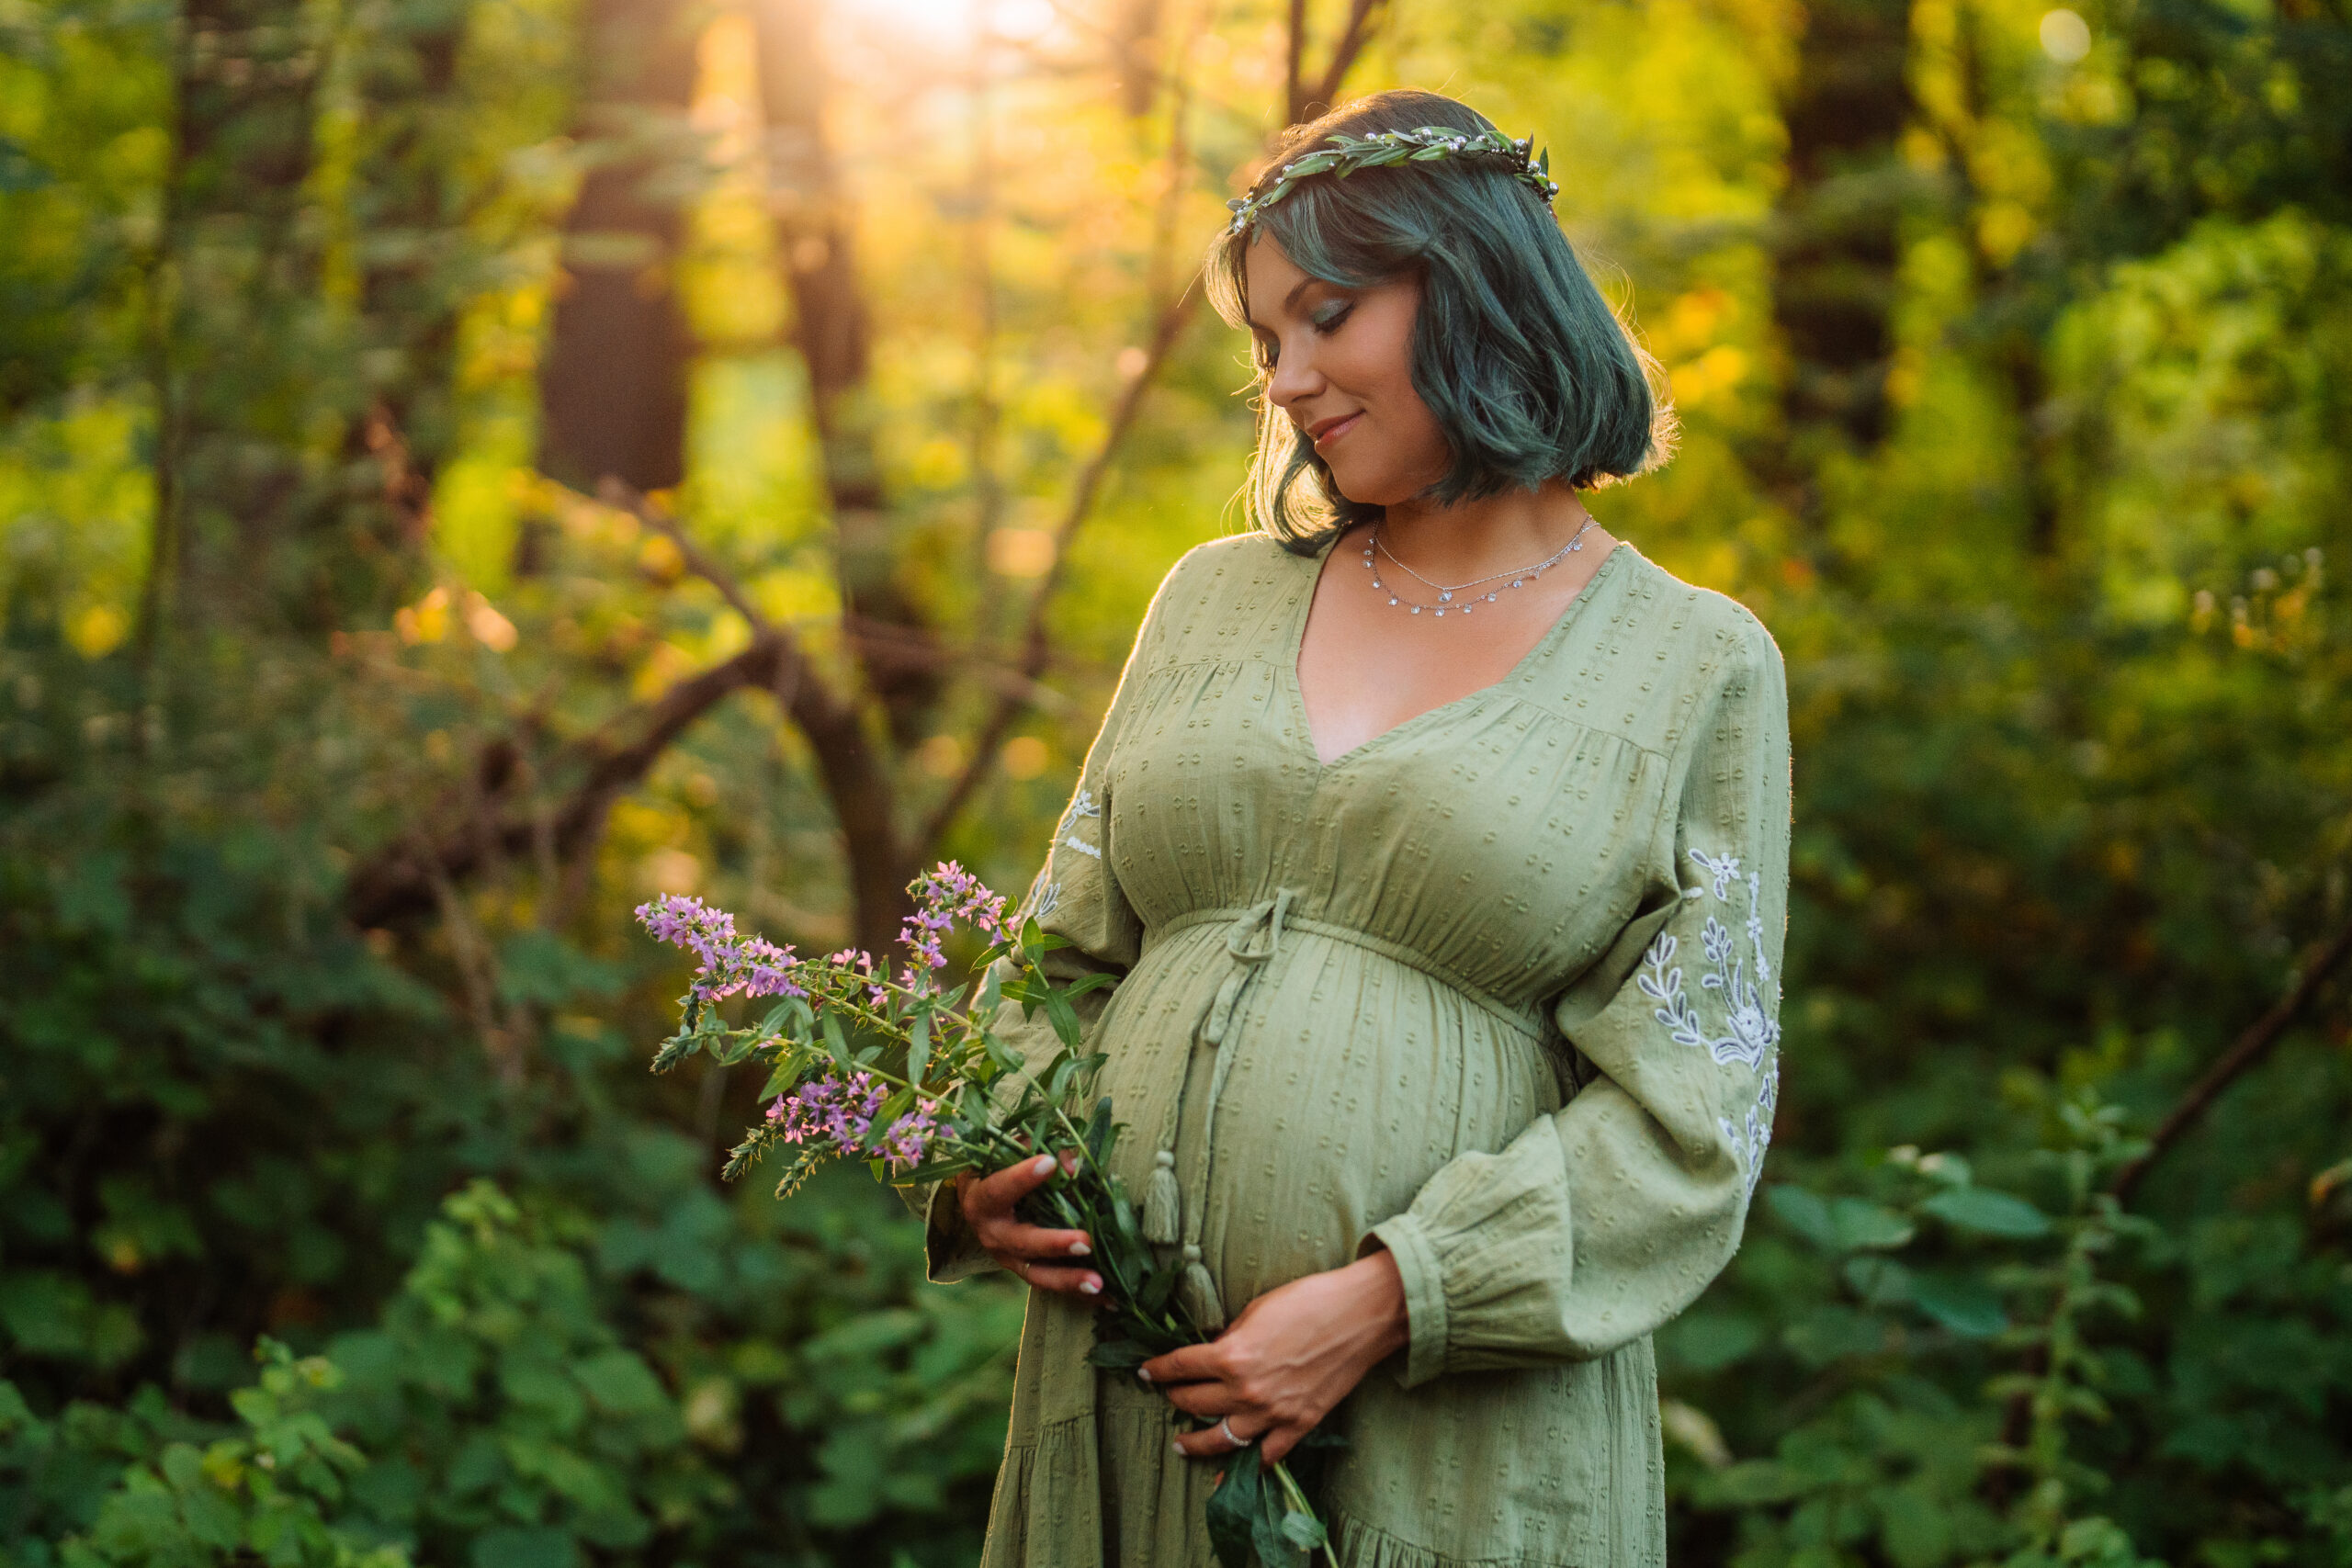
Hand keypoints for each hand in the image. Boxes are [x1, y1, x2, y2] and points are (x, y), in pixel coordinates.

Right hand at [956, 1154, 1103, 1300]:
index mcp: (982, 1199)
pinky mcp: (1026, 1272)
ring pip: (1037, 1274)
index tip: (1049, 1163)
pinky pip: (1053, 1285)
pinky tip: (1108, 1299)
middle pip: (1023, 1243)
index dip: (1021, 1178)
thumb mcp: (1011, 1153)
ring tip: (1098, 1283)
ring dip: (1069, 1280)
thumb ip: (1041, 1151)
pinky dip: (1079, 1293)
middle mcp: (993, 1234)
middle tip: (1085, 1242)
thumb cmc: (998, 1169)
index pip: (999, 1189)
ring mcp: (1009, 1259)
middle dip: (1055, 1244)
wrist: (978, 1203)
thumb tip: (1075, 1167)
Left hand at [1140, 1250, 1407, 1464]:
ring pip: (1222, 1439)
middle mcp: (1246, 1390)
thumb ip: (1231, 1339)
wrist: (1361, 1316)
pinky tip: (1233, 1468)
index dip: (1157, 1369)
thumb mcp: (1257, 1310)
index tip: (1146, 1371)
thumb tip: (1214, 1354)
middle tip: (1168, 1395)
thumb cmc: (1309, 1301)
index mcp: (1232, 1355)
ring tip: (1181, 1444)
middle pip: (1195, 1401)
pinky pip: (1267, 1455)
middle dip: (1175, 1397)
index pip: (1180, 1366)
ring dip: (1196, 1441)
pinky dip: (1249, 1463)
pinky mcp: (1299, 1425)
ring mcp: (1273, 1413)